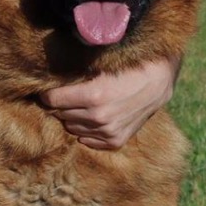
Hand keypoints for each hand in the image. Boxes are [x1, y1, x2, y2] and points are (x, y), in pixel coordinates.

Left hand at [39, 56, 179, 149]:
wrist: (157, 80)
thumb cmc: (127, 67)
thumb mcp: (100, 66)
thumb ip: (76, 73)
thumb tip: (48, 75)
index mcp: (93, 96)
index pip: (52, 100)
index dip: (48, 93)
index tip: (47, 90)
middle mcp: (99, 117)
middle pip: (61, 114)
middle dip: (59, 105)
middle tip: (65, 97)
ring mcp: (108, 131)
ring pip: (72, 128)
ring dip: (72, 118)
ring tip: (80, 106)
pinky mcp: (115, 140)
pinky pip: (88, 140)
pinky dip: (86, 130)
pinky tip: (90, 119)